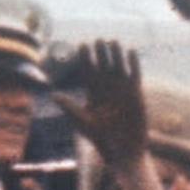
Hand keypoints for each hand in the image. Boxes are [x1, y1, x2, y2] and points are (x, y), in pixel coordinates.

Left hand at [59, 39, 151, 173]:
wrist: (123, 149)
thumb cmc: (101, 139)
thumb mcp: (83, 122)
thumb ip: (70, 108)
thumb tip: (53, 95)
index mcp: (93, 94)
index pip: (88, 72)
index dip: (86, 59)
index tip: (82, 45)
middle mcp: (107, 90)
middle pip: (103, 67)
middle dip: (100, 54)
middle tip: (97, 40)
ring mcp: (122, 91)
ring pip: (118, 67)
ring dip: (115, 55)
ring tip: (112, 41)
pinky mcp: (136, 94)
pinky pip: (134, 74)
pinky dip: (133, 63)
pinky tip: (130, 51)